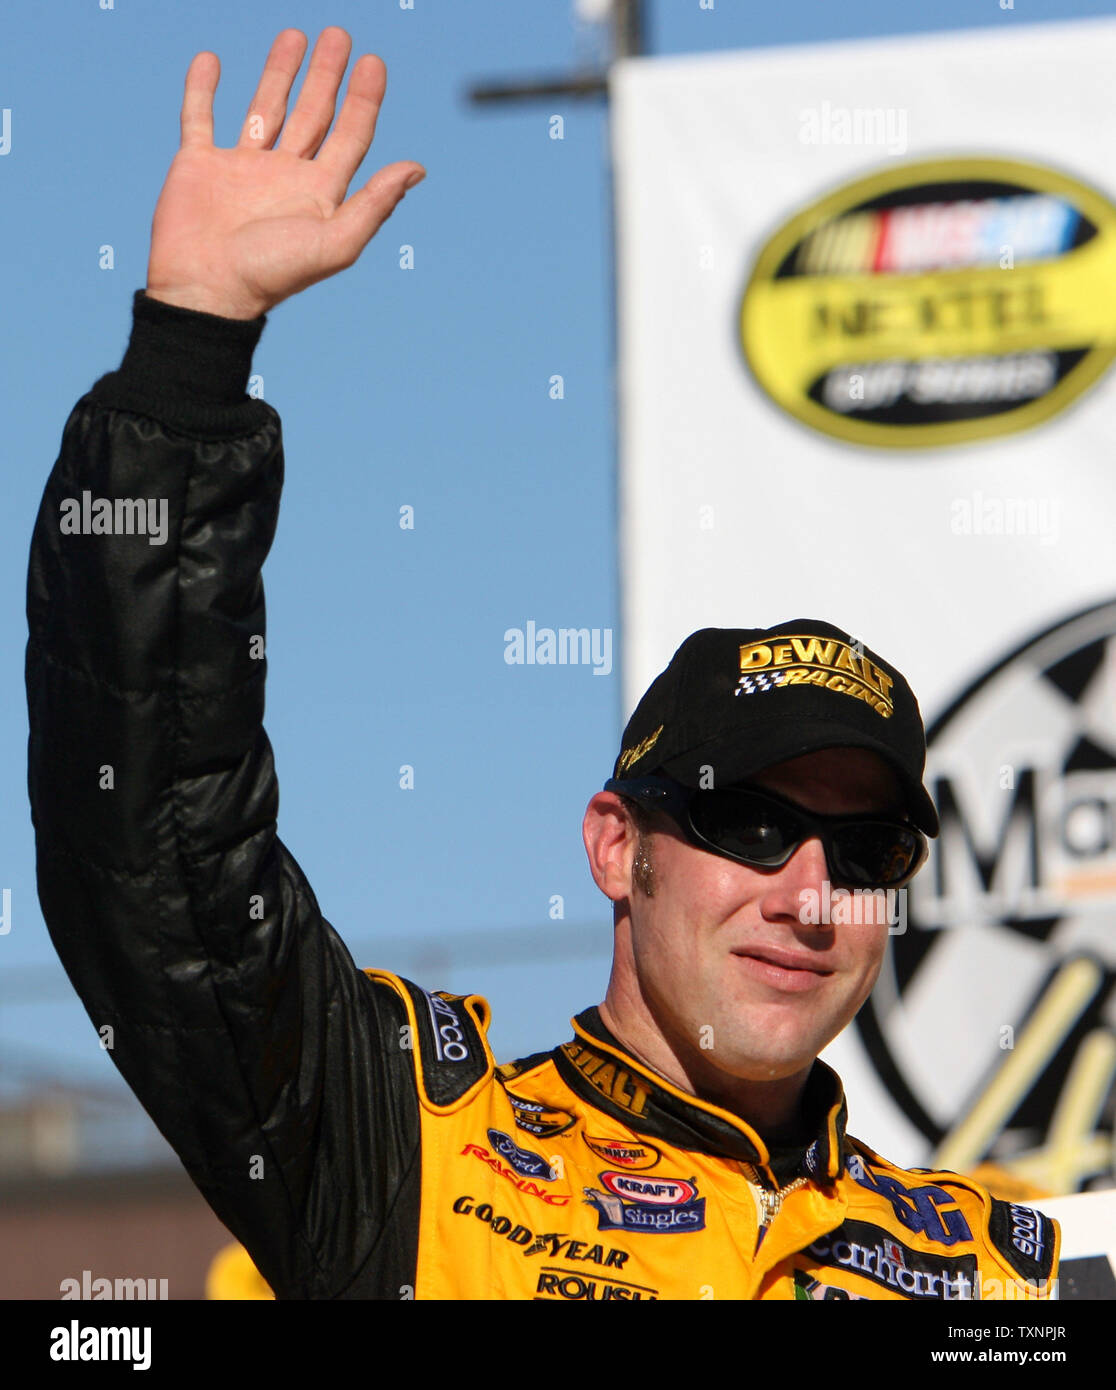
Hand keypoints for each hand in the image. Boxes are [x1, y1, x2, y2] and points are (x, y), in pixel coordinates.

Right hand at [145, 26, 424, 319]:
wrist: (207, 292)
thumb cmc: (272, 274)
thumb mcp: (335, 242)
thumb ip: (375, 204)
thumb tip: (417, 169)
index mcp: (318, 194)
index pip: (350, 136)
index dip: (364, 100)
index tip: (373, 62)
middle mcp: (284, 177)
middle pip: (313, 115)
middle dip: (327, 76)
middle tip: (339, 35)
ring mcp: (241, 169)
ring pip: (265, 108)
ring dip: (280, 73)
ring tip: (295, 36)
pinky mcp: (199, 166)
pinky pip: (200, 116)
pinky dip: (203, 89)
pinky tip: (211, 62)